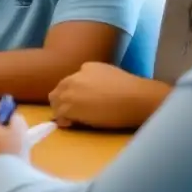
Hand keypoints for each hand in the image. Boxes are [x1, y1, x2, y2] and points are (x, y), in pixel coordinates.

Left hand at [49, 62, 170, 129]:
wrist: (136, 98)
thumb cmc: (131, 90)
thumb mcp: (111, 74)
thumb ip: (96, 78)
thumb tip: (93, 89)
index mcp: (85, 67)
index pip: (70, 81)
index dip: (72, 93)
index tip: (79, 102)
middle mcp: (74, 77)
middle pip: (58, 91)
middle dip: (62, 101)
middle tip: (71, 113)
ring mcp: (70, 92)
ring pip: (56, 102)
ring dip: (62, 111)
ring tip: (72, 120)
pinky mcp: (70, 107)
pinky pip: (59, 115)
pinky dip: (63, 120)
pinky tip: (71, 124)